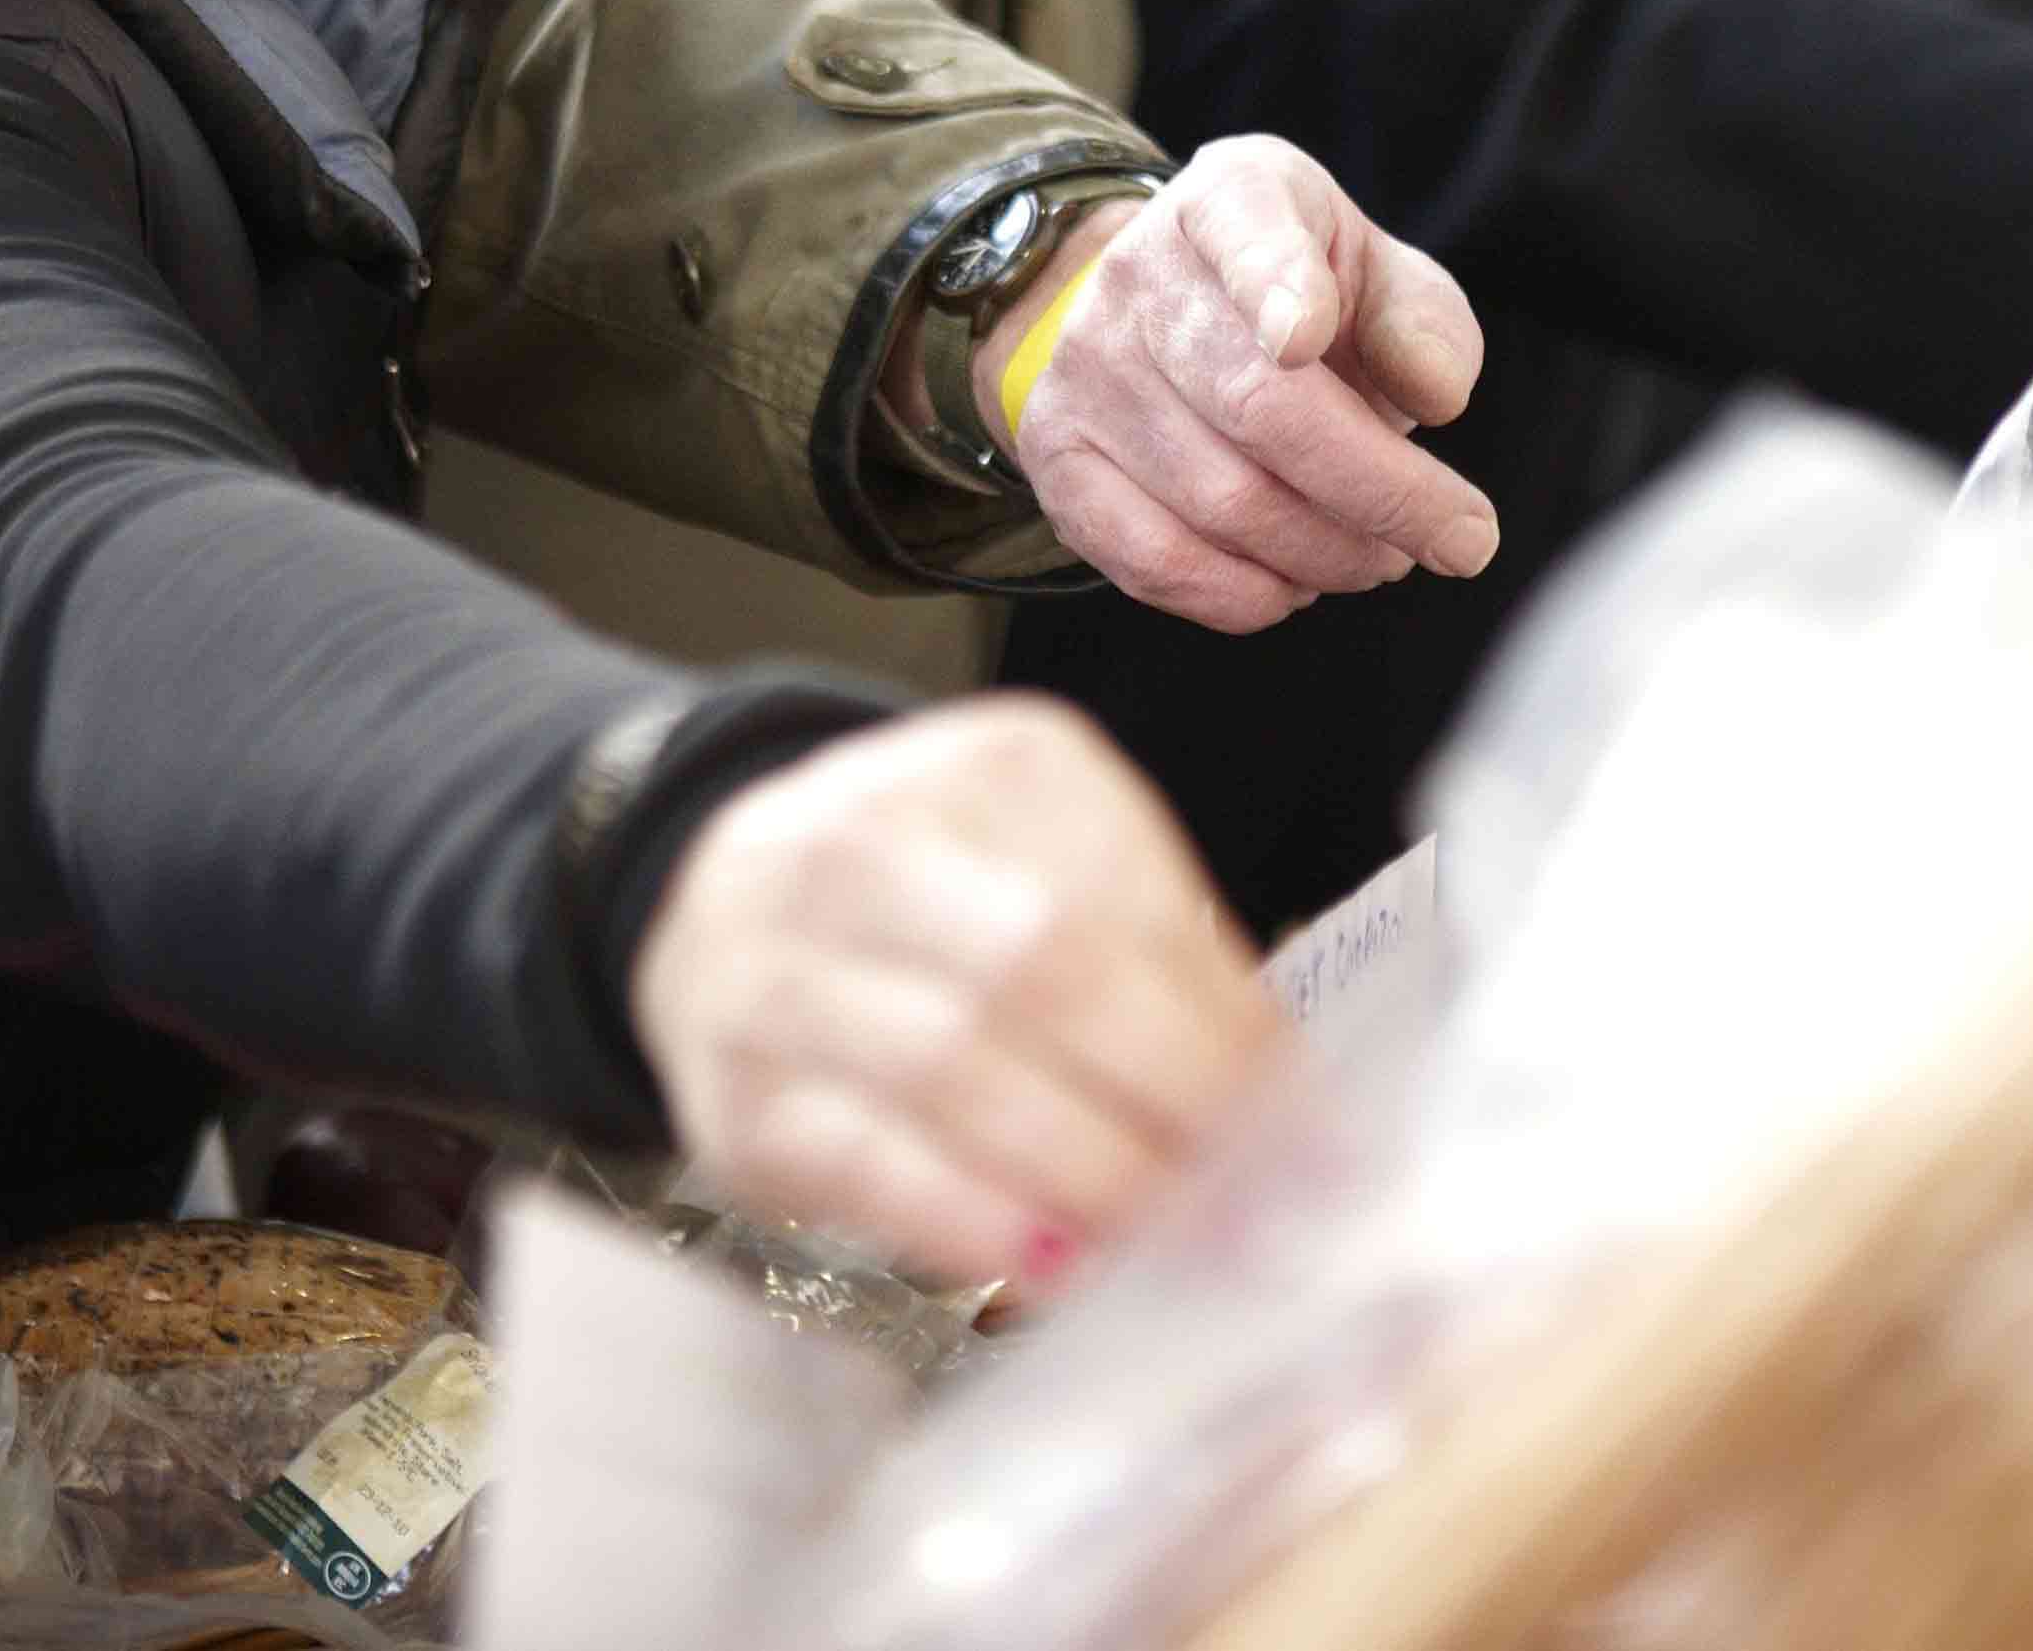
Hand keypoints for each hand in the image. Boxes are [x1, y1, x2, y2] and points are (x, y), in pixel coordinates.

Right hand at [632, 697, 1284, 1294]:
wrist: (717, 914)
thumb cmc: (937, 905)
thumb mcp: (1052, 866)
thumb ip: (1165, 959)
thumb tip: (1289, 1102)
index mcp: (991, 771)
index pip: (1131, 896)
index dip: (1231, 1021)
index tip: (1315, 1123)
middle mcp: (867, 846)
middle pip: (1047, 971)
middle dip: (1172, 1097)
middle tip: (1262, 1200)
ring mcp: (785, 969)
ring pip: (955, 1068)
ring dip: (1089, 1170)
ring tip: (1179, 1239)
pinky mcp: (740, 1098)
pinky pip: (865, 1161)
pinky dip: (971, 1217)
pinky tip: (1054, 1261)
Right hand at [991, 138, 1494, 632]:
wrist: (1155, 312)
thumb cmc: (1299, 296)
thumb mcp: (1373, 271)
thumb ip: (1422, 321)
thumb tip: (1438, 397)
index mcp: (1231, 198)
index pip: (1243, 228)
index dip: (1274, 286)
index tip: (1308, 337)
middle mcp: (1140, 274)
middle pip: (1258, 405)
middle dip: (1380, 493)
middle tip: (1460, 541)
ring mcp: (1086, 369)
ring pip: (1220, 500)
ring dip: (1327, 553)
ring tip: (1384, 557)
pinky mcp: (1059, 458)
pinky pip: (1153, 560)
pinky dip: (1243, 596)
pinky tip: (1297, 584)